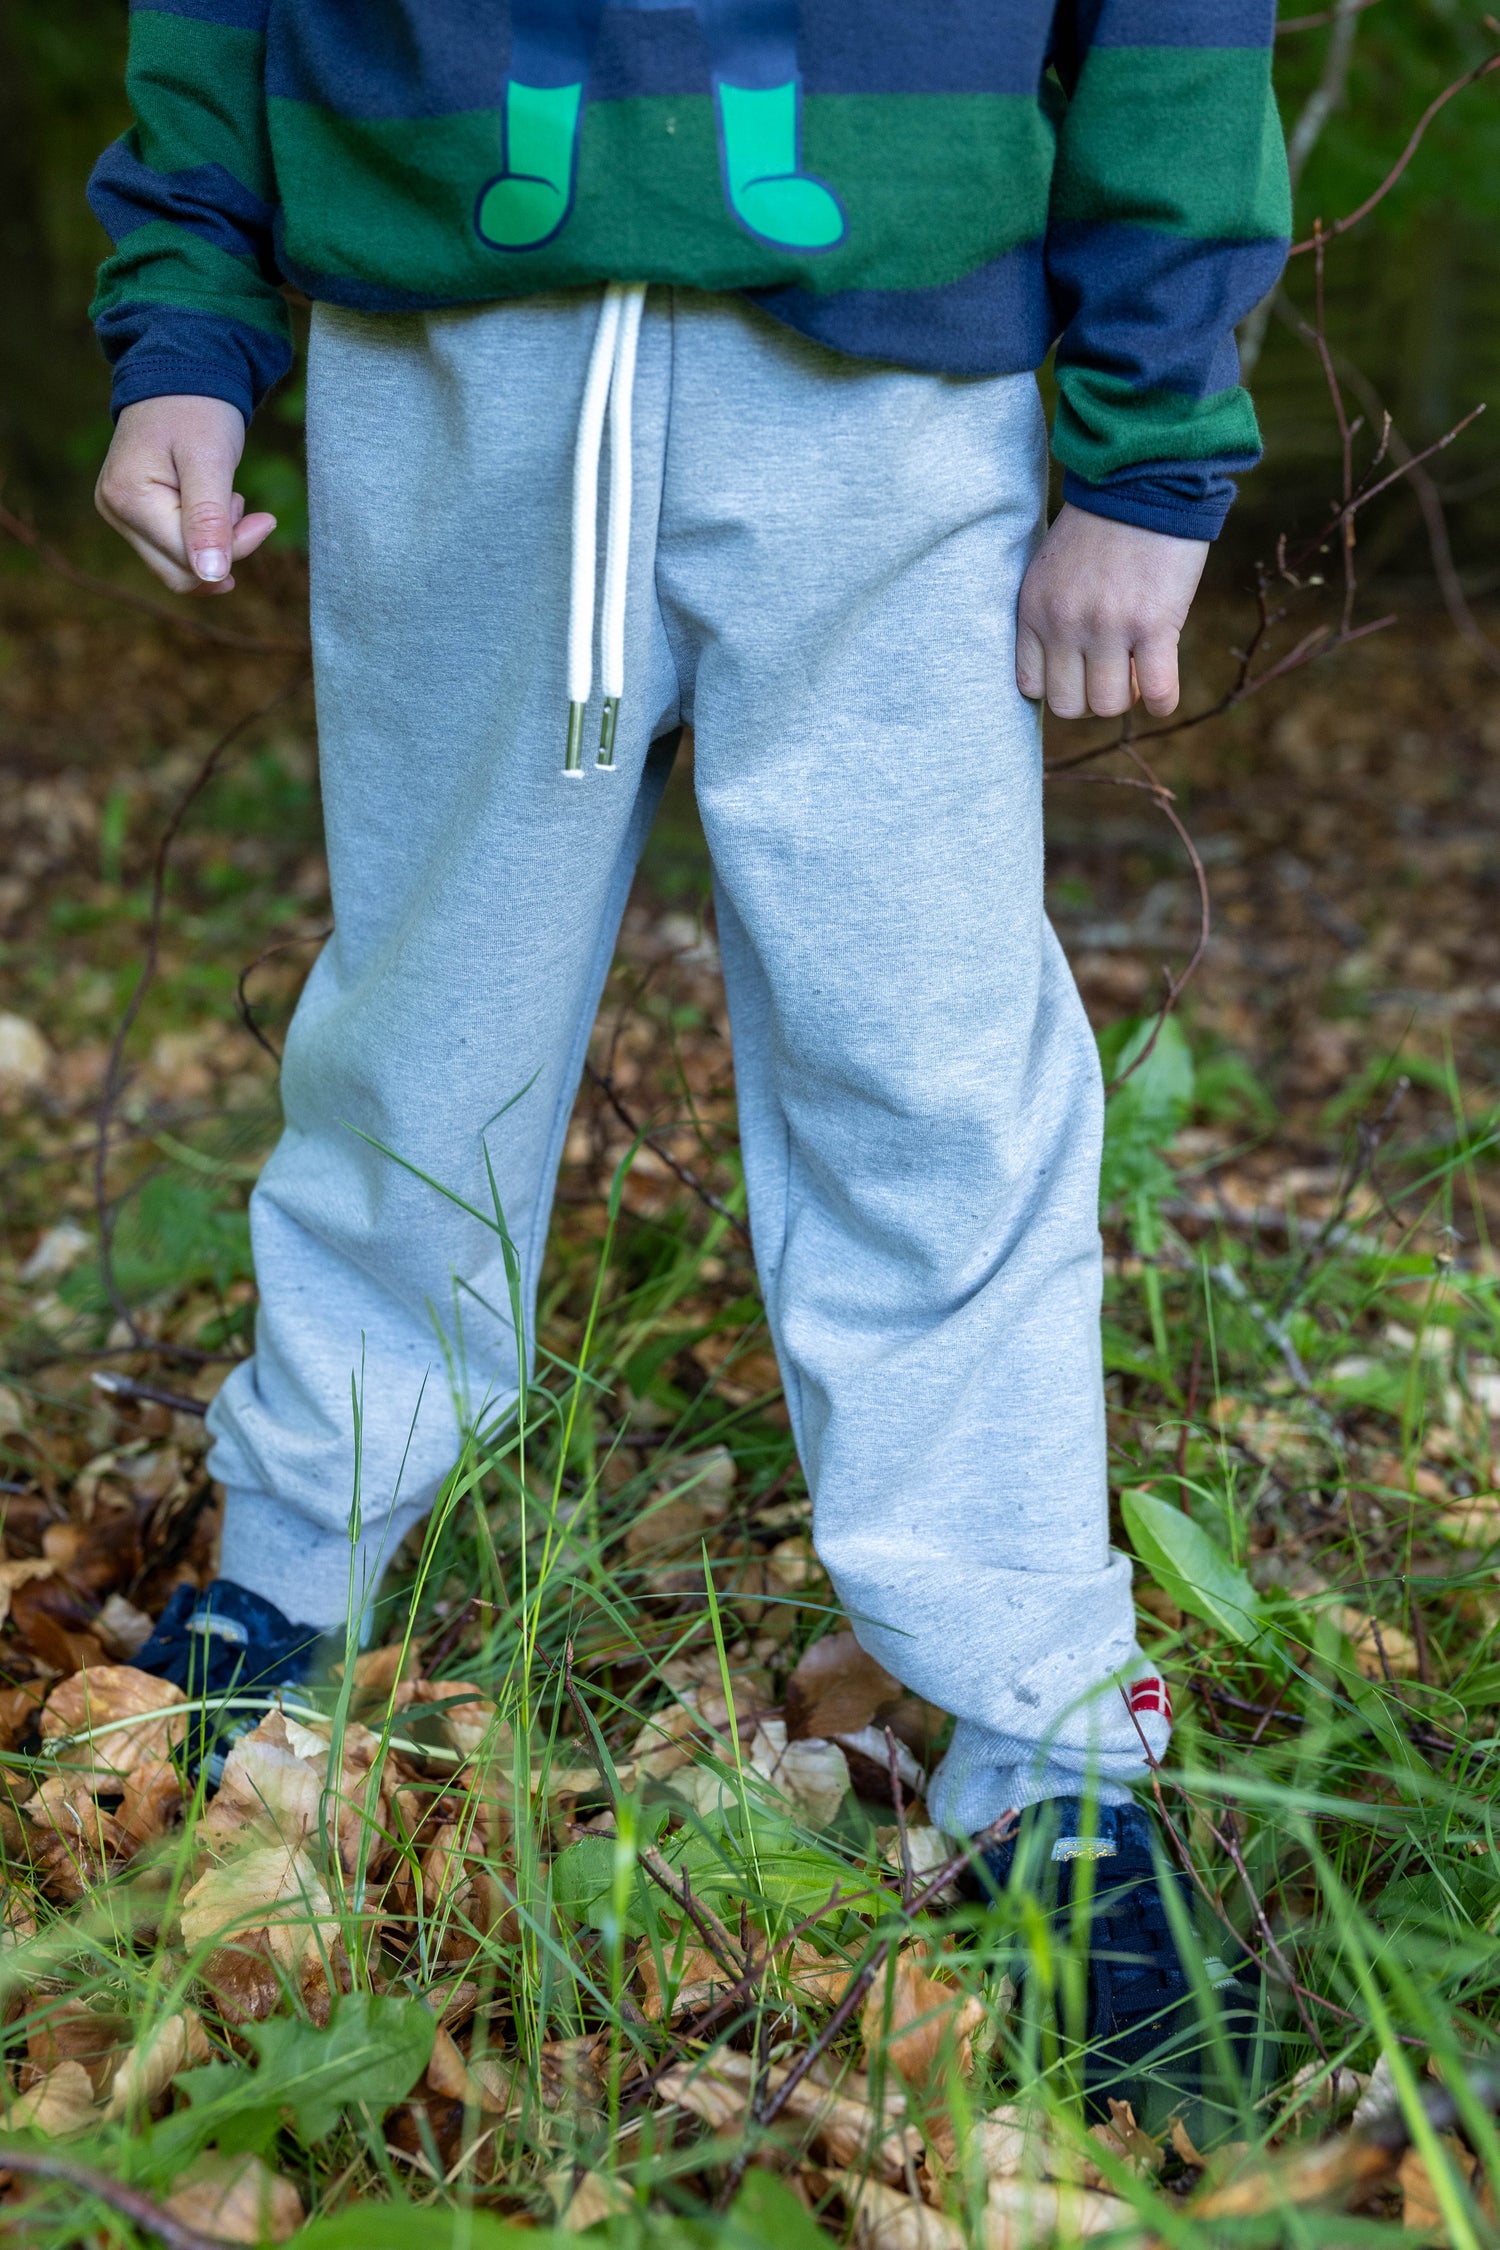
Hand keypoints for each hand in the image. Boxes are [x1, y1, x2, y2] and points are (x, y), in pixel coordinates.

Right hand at [95, 395, 276, 594]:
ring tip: (223, 495)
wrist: (179, 374)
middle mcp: (115, 511)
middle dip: (222, 549)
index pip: (189, 561)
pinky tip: (211, 501)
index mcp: (128, 499)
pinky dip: (202, 533)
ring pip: (178, 564)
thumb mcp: (210, 461)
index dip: (233, 548)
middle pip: (180, 572)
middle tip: (241, 505)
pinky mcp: (132, 513)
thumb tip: (211, 576)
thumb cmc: (197, 407)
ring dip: (213, 540)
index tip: (265, 519)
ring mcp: (120, 514)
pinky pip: (173, 546)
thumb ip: (209, 520)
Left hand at [1016, 502, 1208, 718]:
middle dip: (1092, 698)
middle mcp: (1065, 625)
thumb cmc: (1100, 525)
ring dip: (1126, 698)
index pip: (1031, 686)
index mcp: (1034, 611)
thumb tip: (1068, 665)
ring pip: (1108, 705)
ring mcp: (1108, 628)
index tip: (1080, 672)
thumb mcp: (1051, 569)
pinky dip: (1161, 701)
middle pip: (1068, 705)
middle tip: (1113, 675)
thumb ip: (1050, 615)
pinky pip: (1156, 691)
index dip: (1060, 687)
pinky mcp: (1153, 625)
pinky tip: (1163, 692)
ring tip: (1137, 673)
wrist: (1144, 481)